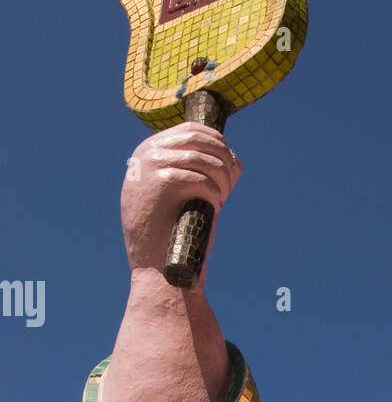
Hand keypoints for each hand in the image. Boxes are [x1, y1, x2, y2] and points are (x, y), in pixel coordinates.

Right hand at [121, 124, 242, 274]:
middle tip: (230, 186)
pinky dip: (214, 192)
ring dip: (222, 178)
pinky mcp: (160, 182)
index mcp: (149, 154)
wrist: (161, 272)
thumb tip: (235, 159)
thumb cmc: (176, 237)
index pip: (191, 129)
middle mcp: (145, 155)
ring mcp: (150, 167)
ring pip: (202, 157)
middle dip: (223, 159)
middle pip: (199, 138)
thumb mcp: (186, 197)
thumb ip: (202, 172)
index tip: (231, 166)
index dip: (218, 143)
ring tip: (222, 198)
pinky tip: (215, 206)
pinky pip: (200, 177)